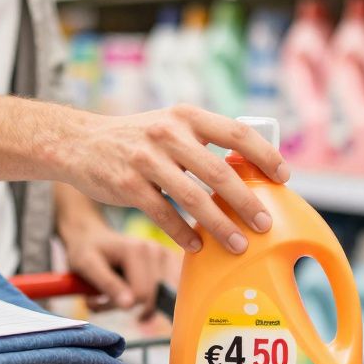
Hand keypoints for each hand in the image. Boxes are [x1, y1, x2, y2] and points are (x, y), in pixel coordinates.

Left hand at [56, 186, 177, 318]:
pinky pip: (171, 293)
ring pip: (163, 298)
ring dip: (143, 305)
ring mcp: (166, 256)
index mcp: (137, 250)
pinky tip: (139, 293)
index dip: (119, 304)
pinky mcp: (171, 263)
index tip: (101, 301)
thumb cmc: (86, 252)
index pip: (141, 295)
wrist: (92, 237)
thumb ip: (108, 285)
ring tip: (123, 293)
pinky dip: (154, 300)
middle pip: (153, 298)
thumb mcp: (88, 266)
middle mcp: (157, 251)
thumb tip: (130, 305)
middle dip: (131, 305)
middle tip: (109, 298)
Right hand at [59, 105, 289, 253]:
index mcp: (186, 116)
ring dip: (220, 226)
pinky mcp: (128, 185)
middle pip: (220, 172)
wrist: (79, 142)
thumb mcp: (169, 125)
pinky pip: (164, 215)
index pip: (237, 132)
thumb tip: (248, 170)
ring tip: (239, 244)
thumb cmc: (136, 139)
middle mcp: (168, 134)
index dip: (265, 155)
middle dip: (247, 202)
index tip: (284, 177)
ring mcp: (146, 160)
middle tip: (265, 223)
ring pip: (194, 198)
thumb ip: (202, 141)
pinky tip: (196, 247)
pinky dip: (183, 233)